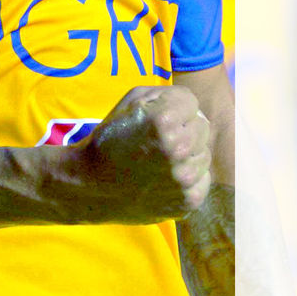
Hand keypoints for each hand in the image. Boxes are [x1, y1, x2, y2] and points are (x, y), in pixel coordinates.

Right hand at [58, 84, 211, 223]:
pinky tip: (167, 178)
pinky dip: (189, 178)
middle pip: (202, 127)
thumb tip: (193, 108)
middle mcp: (178, 148)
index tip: (156, 120)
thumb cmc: (111, 139)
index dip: (172, 107)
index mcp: (163, 120)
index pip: (191, 102)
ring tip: (162, 161)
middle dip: (184, 129)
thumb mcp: (131, 101)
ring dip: (188, 154)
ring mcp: (185, 178)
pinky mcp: (188, 200)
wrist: (92, 184)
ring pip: (204, 154)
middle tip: (159, 141)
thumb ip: (166, 94)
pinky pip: (203, 179)